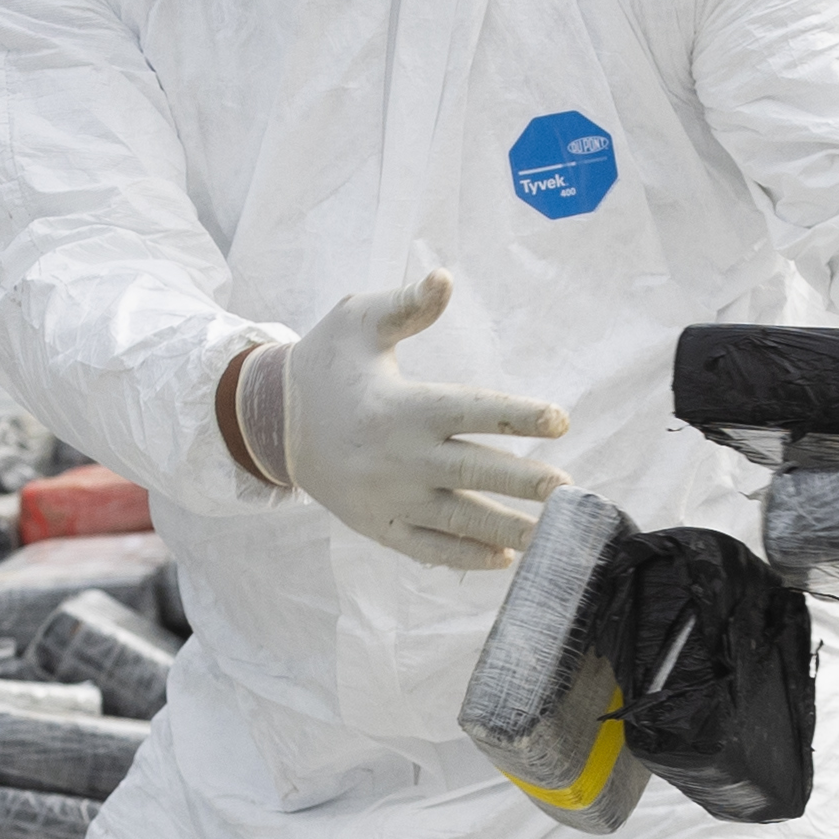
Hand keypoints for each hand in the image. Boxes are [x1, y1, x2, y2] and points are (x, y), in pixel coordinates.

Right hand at [234, 271, 566, 569]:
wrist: (272, 420)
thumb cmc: (326, 364)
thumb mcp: (357, 321)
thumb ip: (406, 306)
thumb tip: (444, 279)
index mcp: (401, 405)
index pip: (471, 410)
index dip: (518, 416)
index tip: (560, 420)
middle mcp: (399, 455)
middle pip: (472, 470)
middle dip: (522, 481)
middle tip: (566, 489)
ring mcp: (388, 496)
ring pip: (456, 517)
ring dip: (505, 528)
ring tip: (548, 534)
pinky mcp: (377, 525)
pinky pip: (426, 549)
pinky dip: (464, 556)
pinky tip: (503, 559)